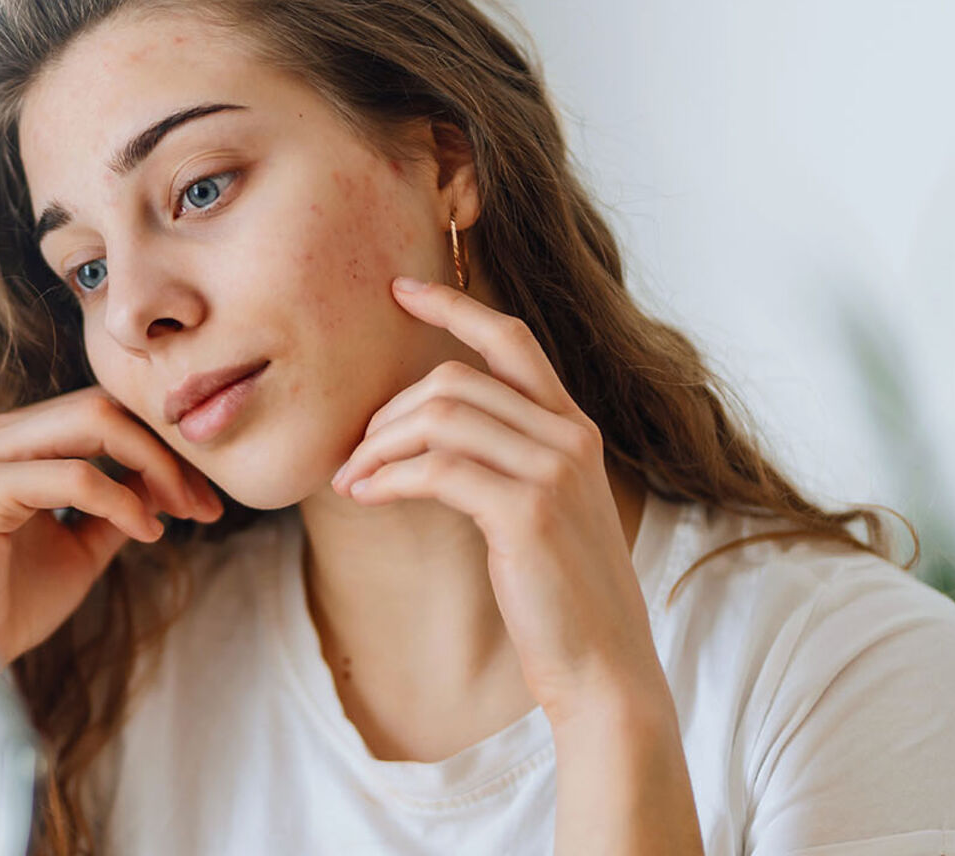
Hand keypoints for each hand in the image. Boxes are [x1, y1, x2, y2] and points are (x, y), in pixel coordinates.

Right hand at [0, 386, 224, 670]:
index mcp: (11, 441)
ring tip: (184, 513)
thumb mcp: (82, 545)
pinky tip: (147, 532)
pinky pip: (75, 476)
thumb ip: (119, 502)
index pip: (99, 413)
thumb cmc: (11, 605)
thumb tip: (167, 475)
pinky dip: (122, 500)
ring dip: (154, 467)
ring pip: (94, 423)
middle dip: (165, 450)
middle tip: (205, 503)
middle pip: (103, 407)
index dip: (159, 445)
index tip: (204, 497)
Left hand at [329, 276, 662, 721]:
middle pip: (454, 380)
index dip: (453, 307)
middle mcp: (569, 438)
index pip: (511, 340)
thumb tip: (426, 435)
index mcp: (573, 428)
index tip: (400, 290)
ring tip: (351, 480)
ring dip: (378, 446)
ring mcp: (552, 472)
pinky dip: (387, 479)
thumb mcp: (542, 509)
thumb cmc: (560, 593)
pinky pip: (436, 469)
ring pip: (440, 418)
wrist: (603, 664)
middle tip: (354, 454)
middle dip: (388, 411)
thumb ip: (506, 460)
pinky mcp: (527, 512)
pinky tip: (366, 498)